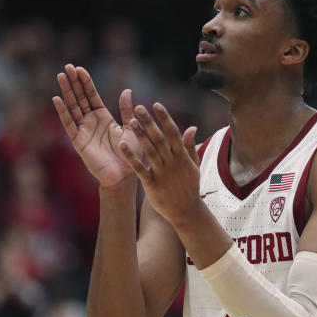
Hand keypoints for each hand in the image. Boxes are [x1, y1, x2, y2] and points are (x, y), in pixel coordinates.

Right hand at [52, 64, 140, 188]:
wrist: (125, 175)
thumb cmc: (131, 154)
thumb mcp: (131, 127)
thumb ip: (126, 109)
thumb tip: (127, 90)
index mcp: (103, 117)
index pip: (91, 96)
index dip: (85, 83)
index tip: (80, 69)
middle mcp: (91, 122)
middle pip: (79, 98)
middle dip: (74, 82)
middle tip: (67, 66)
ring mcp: (83, 131)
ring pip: (72, 107)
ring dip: (67, 92)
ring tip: (61, 76)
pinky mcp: (78, 141)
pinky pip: (69, 124)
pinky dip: (63, 112)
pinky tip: (57, 99)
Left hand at [119, 102, 201, 225]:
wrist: (186, 211)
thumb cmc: (190, 186)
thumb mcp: (194, 165)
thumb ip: (190, 146)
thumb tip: (192, 127)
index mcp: (182, 156)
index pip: (173, 132)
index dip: (164, 117)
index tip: (156, 104)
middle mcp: (172, 162)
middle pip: (160, 138)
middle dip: (149, 122)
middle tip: (139, 107)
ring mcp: (162, 173)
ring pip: (150, 151)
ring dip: (141, 135)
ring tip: (131, 121)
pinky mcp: (152, 184)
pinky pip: (140, 168)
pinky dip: (131, 157)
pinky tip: (122, 145)